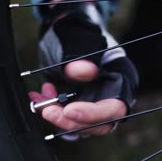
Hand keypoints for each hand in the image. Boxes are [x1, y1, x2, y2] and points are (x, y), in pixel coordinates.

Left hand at [30, 0, 137, 136]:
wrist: (68, 35)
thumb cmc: (78, 35)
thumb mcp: (77, 40)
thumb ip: (81, 56)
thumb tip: (86, 71)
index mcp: (122, 79)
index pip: (114, 108)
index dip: (93, 114)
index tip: (69, 110)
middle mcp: (112, 96)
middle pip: (99, 125)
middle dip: (71, 121)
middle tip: (47, 110)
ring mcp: (97, 104)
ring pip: (82, 125)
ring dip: (58, 117)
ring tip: (40, 100)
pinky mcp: (82, 108)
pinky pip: (69, 119)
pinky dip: (53, 112)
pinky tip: (39, 99)